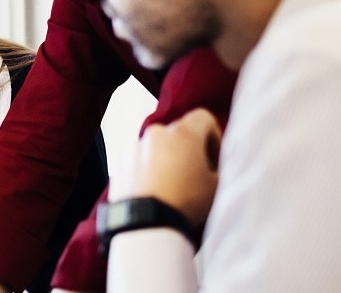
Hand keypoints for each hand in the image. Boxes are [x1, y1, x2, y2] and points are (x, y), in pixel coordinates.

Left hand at [111, 108, 221, 226]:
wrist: (146, 223)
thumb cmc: (185, 202)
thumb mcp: (217, 187)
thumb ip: (221, 168)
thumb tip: (218, 167)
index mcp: (183, 132)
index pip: (203, 118)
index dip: (214, 137)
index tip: (215, 159)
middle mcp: (156, 133)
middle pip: (178, 133)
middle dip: (190, 150)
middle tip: (196, 175)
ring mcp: (134, 146)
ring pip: (157, 147)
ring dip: (167, 159)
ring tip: (173, 187)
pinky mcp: (119, 162)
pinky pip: (139, 160)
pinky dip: (147, 169)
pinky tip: (154, 191)